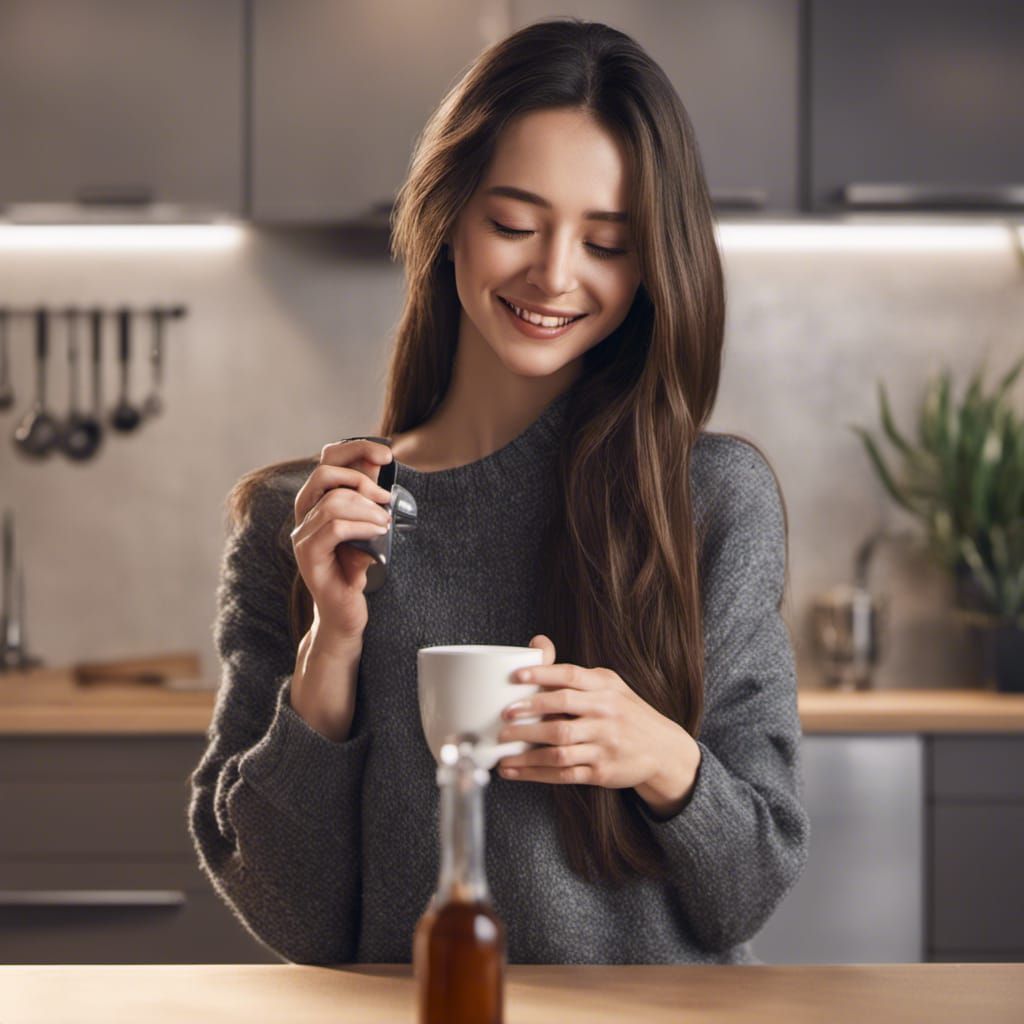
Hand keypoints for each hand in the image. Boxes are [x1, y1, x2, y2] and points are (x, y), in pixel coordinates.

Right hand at [290, 438, 393, 644]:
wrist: (345, 613)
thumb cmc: (357, 569)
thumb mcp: (367, 526)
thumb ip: (368, 497)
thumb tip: (378, 461)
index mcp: (316, 502)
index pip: (327, 459)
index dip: (356, 449)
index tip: (387, 455)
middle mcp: (303, 516)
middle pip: (324, 473)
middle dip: (361, 479)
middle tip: (386, 499)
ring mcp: (302, 536)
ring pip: (332, 502)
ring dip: (366, 508)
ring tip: (384, 523)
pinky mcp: (309, 557)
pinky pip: (333, 528)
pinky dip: (361, 526)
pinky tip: (377, 533)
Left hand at [497, 635, 701, 818]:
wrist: (663, 749)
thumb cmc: (626, 712)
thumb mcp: (609, 685)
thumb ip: (574, 672)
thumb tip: (536, 643)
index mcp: (605, 688)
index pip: (571, 676)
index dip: (542, 674)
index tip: (516, 677)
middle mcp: (606, 715)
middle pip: (561, 714)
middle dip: (529, 715)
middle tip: (504, 717)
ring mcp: (604, 745)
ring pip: (558, 749)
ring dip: (526, 752)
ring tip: (501, 750)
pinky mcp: (601, 772)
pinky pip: (563, 774)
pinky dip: (535, 773)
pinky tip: (514, 771)